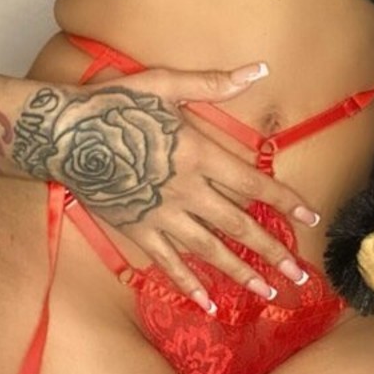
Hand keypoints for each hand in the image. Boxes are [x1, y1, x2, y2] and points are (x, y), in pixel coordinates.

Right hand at [15, 64, 318, 313]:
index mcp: (198, 155)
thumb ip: (213, 83)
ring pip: (209, 250)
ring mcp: (161, 216)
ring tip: (268, 292)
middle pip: (238, 225)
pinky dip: (188, 285)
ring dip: (241, 272)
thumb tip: (259, 69)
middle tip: (300, 275)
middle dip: (273, 251)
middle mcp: (186, 191)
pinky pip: (168, 264)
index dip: (285, 201)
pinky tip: (208, 304)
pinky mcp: (137, 231)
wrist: (62, 135)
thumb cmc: (113, 105)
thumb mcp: (164, 84)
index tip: (311, 218)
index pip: (253, 183)